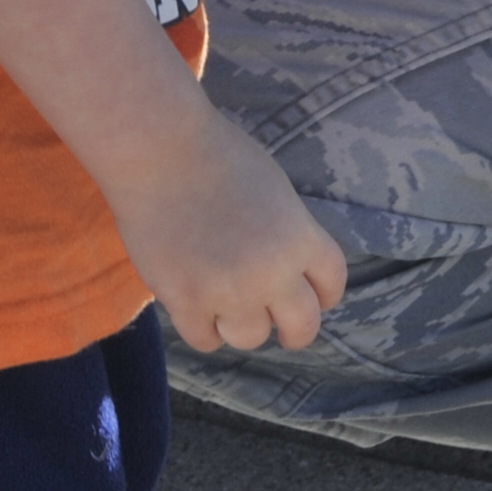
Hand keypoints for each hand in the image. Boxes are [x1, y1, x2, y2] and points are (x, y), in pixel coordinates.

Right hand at [102, 106, 345, 354]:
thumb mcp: (275, 191)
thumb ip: (288, 235)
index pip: (332, 285)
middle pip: (302, 327)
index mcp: (300, 238)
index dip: (324, 296)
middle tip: (279, 326)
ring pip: (251, 338)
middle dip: (293, 330)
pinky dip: (202, 327)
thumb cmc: (216, 156)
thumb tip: (290, 271)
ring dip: (242, 324)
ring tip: (226, 303)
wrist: (159, 150)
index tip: (313, 300)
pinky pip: (205, 340)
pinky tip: (195, 304)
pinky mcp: (185, 300)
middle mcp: (273, 272)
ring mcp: (229, 291)